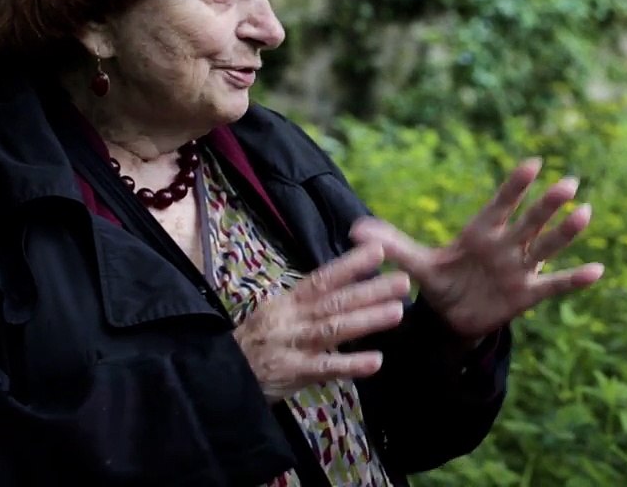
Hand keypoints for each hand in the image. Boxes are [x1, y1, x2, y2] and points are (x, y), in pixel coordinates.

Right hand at [233, 242, 409, 401]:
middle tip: (404, 280)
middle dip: (370, 290)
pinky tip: (376, 362)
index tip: (379, 251)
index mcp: (289, 301)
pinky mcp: (292, 373)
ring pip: (332, 330)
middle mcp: (291, 319)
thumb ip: (309, 301)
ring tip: (397, 311)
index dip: (350, 264)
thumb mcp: (278, 313)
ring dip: (366, 321)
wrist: (222, 376)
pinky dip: (350, 365)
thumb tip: (346, 280)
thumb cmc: (257, 342)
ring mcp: (292, 345)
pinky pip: (325, 369)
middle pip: (334, 301)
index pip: (323, 278)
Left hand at [351, 158, 604, 338]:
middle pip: (530, 221)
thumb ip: (393, 244)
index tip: (532, 163)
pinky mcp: (528, 294)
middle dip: (548, 204)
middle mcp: (507, 245)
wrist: (454, 315)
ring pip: (547, 247)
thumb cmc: (441, 280)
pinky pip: (555, 286)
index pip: (500, 204)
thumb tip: (355, 232)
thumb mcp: (417, 263)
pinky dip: (575, 280)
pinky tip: (598, 271)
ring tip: (586, 213)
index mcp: (482, 231)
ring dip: (567, 232)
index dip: (515, 185)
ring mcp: (520, 268)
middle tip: (569, 183)